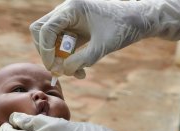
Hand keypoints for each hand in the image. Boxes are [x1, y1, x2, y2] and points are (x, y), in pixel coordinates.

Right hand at [30, 0, 179, 77]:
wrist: (138, 22)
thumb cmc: (122, 29)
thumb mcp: (102, 47)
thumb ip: (81, 60)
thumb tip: (62, 71)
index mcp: (72, 9)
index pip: (45, 29)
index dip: (45, 51)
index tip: (54, 68)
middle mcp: (66, 11)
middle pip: (41, 32)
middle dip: (47, 53)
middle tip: (60, 70)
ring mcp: (69, 19)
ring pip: (50, 39)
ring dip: (58, 58)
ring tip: (76, 72)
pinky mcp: (74, 28)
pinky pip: (61, 44)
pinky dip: (67, 58)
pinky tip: (80, 69)